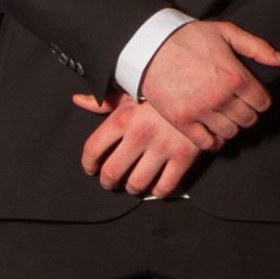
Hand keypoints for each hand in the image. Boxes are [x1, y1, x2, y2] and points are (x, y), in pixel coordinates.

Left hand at [80, 94, 204, 197]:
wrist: (201, 88)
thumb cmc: (161, 91)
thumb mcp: (131, 90)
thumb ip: (104, 101)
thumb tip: (78, 100)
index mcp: (123, 118)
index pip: (93, 149)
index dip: (88, 163)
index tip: (91, 167)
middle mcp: (140, 135)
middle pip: (112, 172)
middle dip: (107, 182)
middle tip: (110, 181)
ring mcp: (163, 147)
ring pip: (137, 183)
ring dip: (131, 188)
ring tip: (132, 184)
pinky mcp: (184, 157)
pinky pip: (165, 186)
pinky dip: (158, 191)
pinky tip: (156, 184)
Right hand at [136, 19, 279, 134]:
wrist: (150, 45)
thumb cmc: (189, 37)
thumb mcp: (227, 32)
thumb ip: (258, 48)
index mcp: (235, 76)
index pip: (262, 103)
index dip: (260, 101)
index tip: (253, 98)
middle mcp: (221, 97)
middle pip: (248, 120)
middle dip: (247, 114)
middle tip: (239, 108)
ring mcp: (200, 111)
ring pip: (230, 133)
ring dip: (231, 127)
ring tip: (225, 118)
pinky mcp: (182, 121)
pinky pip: (206, 143)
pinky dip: (214, 142)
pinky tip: (213, 133)